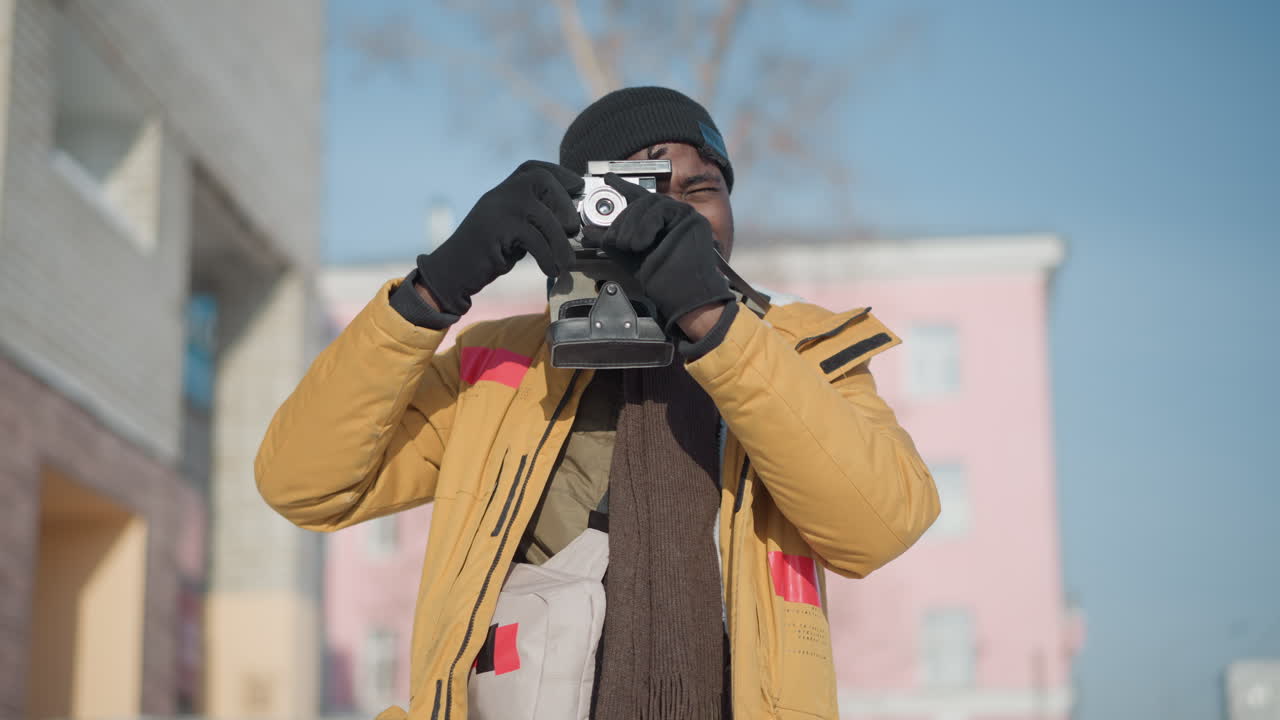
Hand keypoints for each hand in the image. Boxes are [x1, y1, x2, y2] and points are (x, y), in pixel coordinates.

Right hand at [416, 161, 582, 315]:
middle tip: (572, 229)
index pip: (535, 168)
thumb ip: (535, 219)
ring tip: (567, 262)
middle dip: (564, 203)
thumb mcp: (514, 229)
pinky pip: (533, 238)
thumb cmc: (488, 252)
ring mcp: (497, 208)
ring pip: (542, 215)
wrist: (453, 271)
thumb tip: (572, 221)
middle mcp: (501, 193)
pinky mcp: (494, 229)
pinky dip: (547, 256)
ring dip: (560, 242)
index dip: (560, 173)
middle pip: (542, 180)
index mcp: (505, 189)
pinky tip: (551, 270)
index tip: (577, 185)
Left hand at [597, 174, 733, 333]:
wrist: (677, 292)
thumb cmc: (657, 277)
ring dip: (633, 225)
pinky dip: (646, 226)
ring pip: (649, 203)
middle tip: (615, 241)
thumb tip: (587, 231)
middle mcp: (669, 214)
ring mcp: (682, 214)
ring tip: (629, 246)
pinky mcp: (690, 217)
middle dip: (622, 220)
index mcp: (655, 221)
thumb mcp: (626, 256)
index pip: (637, 197)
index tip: (607, 179)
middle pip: (640, 201)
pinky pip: (661, 210)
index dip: (622, 186)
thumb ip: (610, 240)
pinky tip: (642, 243)